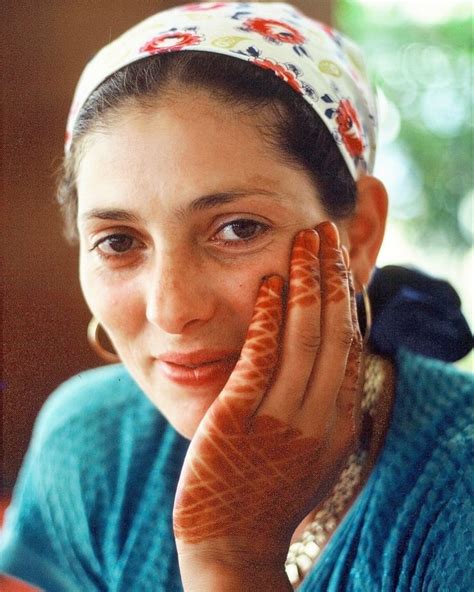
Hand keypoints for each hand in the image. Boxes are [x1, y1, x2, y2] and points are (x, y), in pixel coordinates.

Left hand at [173, 222, 362, 586]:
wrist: (229, 544)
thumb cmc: (263, 492)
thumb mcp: (308, 452)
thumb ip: (319, 407)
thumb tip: (324, 364)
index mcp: (337, 423)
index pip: (349, 346)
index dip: (346, 297)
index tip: (340, 261)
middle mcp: (318, 418)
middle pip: (333, 332)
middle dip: (332, 276)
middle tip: (326, 230)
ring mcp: (281, 420)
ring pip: (304, 339)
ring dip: (306, 284)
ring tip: (305, 239)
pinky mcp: (239, 421)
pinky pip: (261, 360)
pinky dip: (270, 318)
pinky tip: (271, 284)